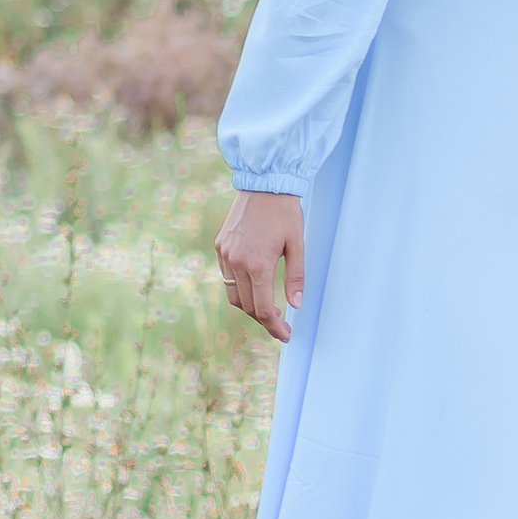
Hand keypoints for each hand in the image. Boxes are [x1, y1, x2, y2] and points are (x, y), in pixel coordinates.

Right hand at [216, 189, 303, 341]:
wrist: (263, 184)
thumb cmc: (285, 213)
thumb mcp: (297, 245)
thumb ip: (295, 278)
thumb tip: (295, 306)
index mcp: (258, 265)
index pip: (263, 309)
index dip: (275, 327)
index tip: (286, 335)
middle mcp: (237, 262)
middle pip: (247, 306)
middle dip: (264, 320)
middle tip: (280, 325)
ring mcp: (225, 254)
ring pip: (233, 295)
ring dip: (249, 306)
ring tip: (267, 309)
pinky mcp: (220, 246)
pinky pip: (226, 277)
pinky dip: (239, 288)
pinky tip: (254, 286)